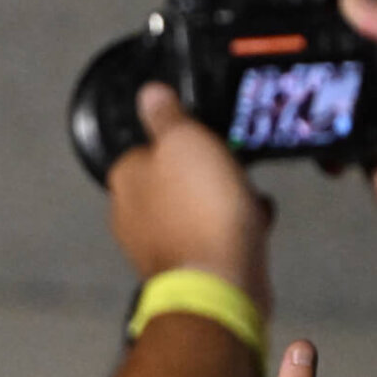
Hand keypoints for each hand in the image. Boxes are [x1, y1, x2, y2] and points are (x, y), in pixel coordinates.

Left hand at [106, 84, 272, 311]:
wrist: (221, 282)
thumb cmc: (200, 209)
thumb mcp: (185, 142)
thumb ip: (166, 116)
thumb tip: (149, 94)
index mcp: (124, 177)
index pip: (150, 146)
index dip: (185, 141)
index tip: (211, 142)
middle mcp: (130, 211)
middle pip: (177, 178)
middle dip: (210, 174)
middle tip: (233, 172)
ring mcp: (155, 244)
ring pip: (197, 207)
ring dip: (226, 201)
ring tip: (245, 201)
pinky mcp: (185, 268)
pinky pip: (212, 237)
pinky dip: (233, 230)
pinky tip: (252, 227)